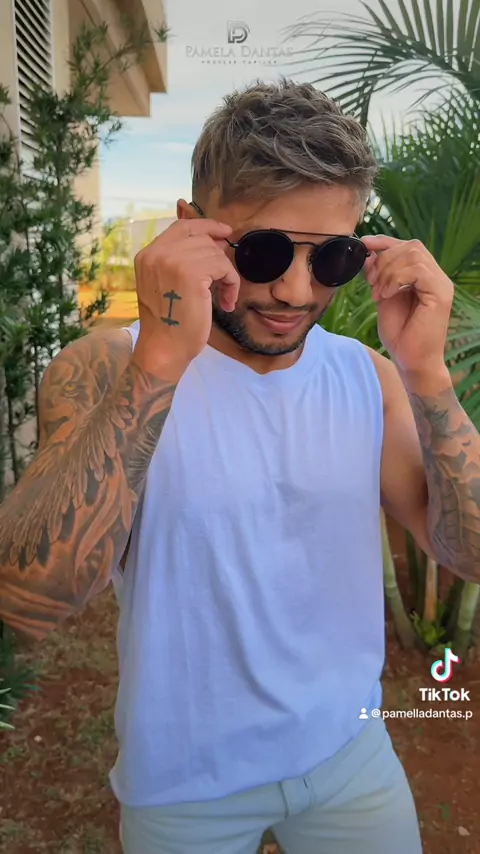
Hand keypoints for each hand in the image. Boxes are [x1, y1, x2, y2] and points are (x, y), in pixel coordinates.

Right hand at [132, 218, 239, 380]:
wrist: (164, 348)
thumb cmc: (169, 324)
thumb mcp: (167, 284)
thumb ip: (182, 260)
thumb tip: (217, 240)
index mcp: (147, 255)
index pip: (181, 227)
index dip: (206, 226)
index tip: (225, 232)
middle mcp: (157, 253)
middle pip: (202, 239)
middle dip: (218, 259)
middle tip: (223, 284)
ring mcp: (173, 261)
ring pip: (215, 254)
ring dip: (226, 276)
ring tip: (223, 297)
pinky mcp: (192, 274)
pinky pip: (224, 267)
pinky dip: (231, 284)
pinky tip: (225, 303)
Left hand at [361, 236, 453, 375]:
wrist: (410, 361)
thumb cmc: (400, 334)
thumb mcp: (384, 298)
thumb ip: (379, 276)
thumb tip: (368, 253)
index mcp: (424, 275)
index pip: (408, 246)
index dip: (384, 241)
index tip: (363, 245)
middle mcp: (436, 276)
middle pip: (411, 245)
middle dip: (384, 259)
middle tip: (370, 283)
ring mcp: (441, 284)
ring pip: (414, 254)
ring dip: (388, 271)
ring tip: (379, 294)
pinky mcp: (441, 294)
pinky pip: (418, 270)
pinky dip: (396, 278)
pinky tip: (387, 295)